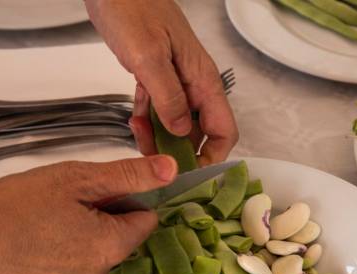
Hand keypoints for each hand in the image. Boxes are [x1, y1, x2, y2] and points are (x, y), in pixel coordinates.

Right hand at [0, 156, 176, 273]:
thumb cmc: (18, 204)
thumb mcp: (78, 179)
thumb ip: (129, 175)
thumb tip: (172, 170)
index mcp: (112, 246)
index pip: (146, 221)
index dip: (127, 202)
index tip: (102, 193)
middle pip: (119, 242)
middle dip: (104, 222)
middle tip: (68, 204)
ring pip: (93, 259)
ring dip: (81, 241)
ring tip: (47, 223)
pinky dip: (58, 259)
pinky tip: (35, 244)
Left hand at [85, 0, 237, 165]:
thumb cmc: (132, 9)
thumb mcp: (149, 56)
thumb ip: (168, 97)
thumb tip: (183, 132)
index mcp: (203, 80)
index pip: (223, 131)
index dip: (211, 157)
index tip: (189, 173)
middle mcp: (195, 85)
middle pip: (199, 134)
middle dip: (177, 151)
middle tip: (152, 156)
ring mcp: (177, 83)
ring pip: (176, 125)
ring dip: (157, 136)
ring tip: (137, 131)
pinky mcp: (158, 79)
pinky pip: (158, 111)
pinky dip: (146, 119)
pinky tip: (133, 115)